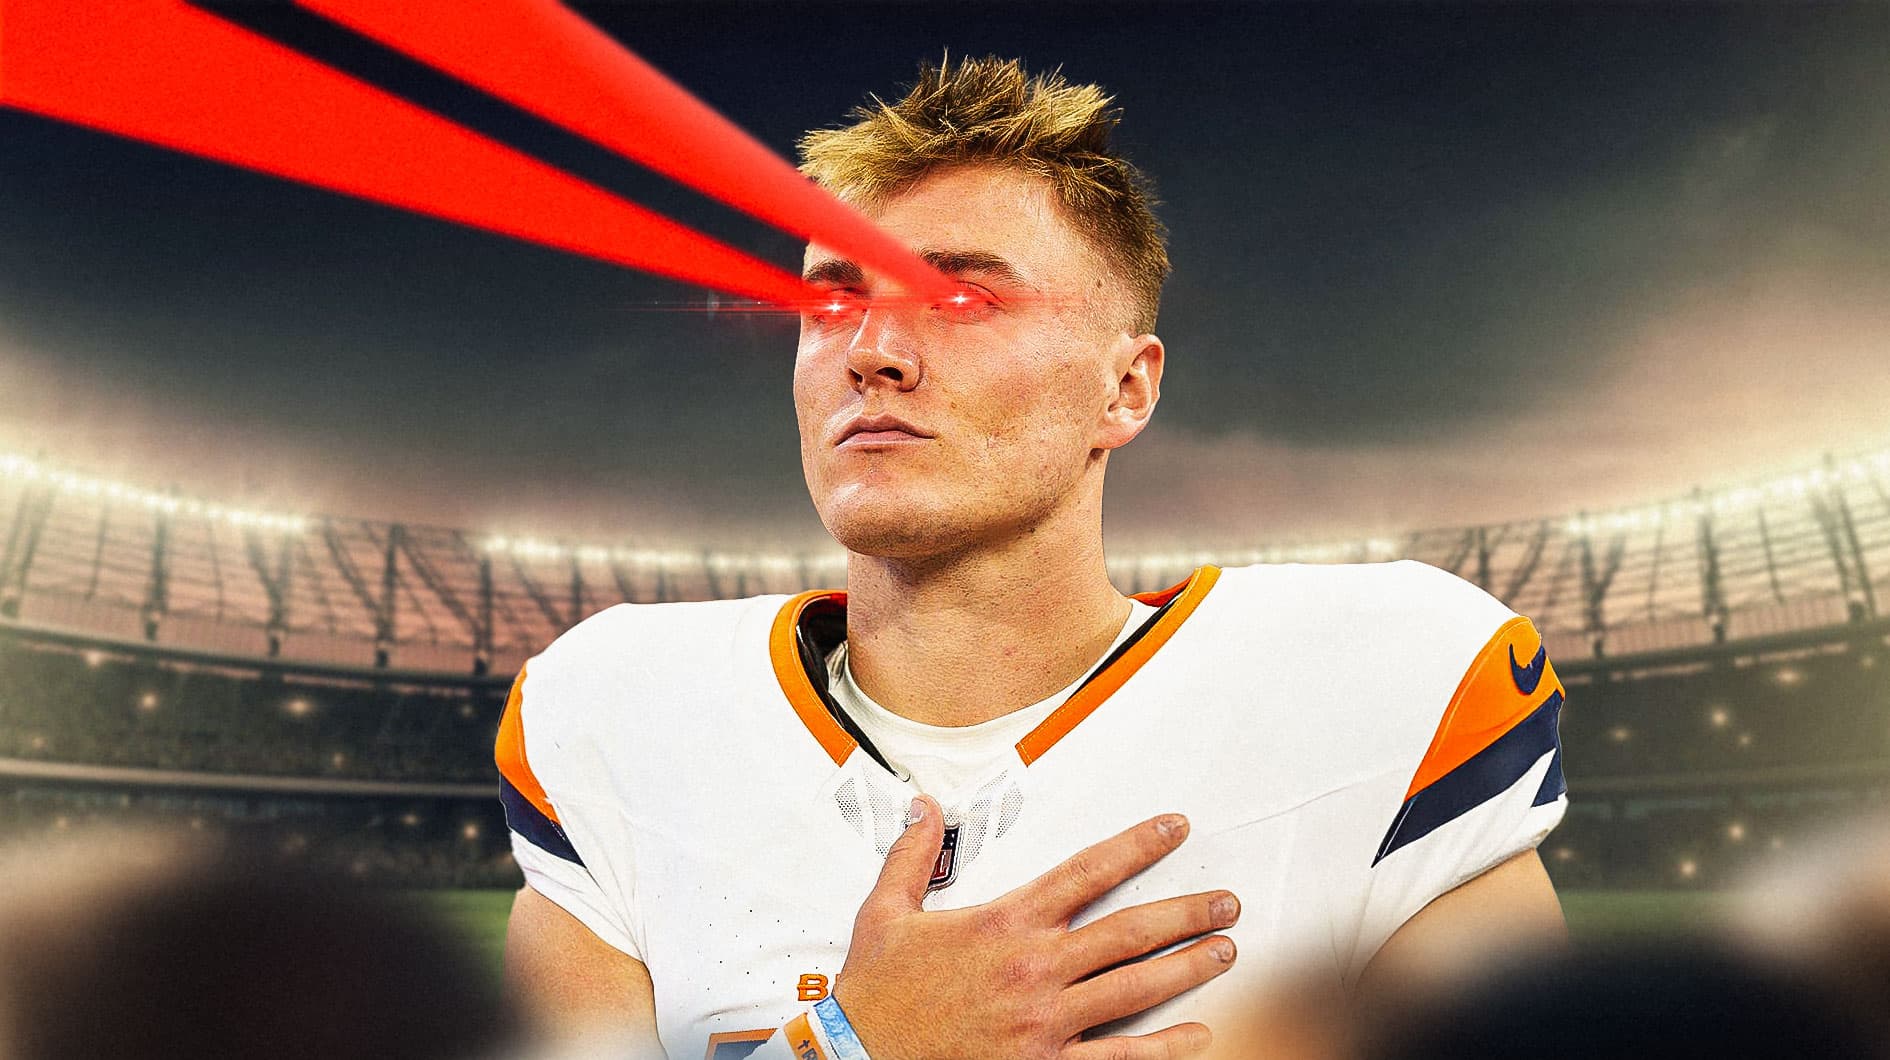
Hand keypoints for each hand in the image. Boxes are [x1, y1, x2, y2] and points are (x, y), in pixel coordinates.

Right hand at [831, 796, 1238, 1059]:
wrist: (859, 1057)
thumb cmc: (876, 993)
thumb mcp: (885, 913)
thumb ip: (913, 857)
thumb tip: (922, 808)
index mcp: (1005, 923)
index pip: (1087, 872)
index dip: (1138, 846)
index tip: (1175, 829)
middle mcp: (1034, 967)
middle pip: (1130, 931)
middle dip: (1186, 913)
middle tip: (1225, 903)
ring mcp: (1045, 1021)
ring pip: (1136, 988)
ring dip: (1188, 968)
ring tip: (1225, 951)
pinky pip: (1118, 1059)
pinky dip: (1163, 1048)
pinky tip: (1197, 1035)